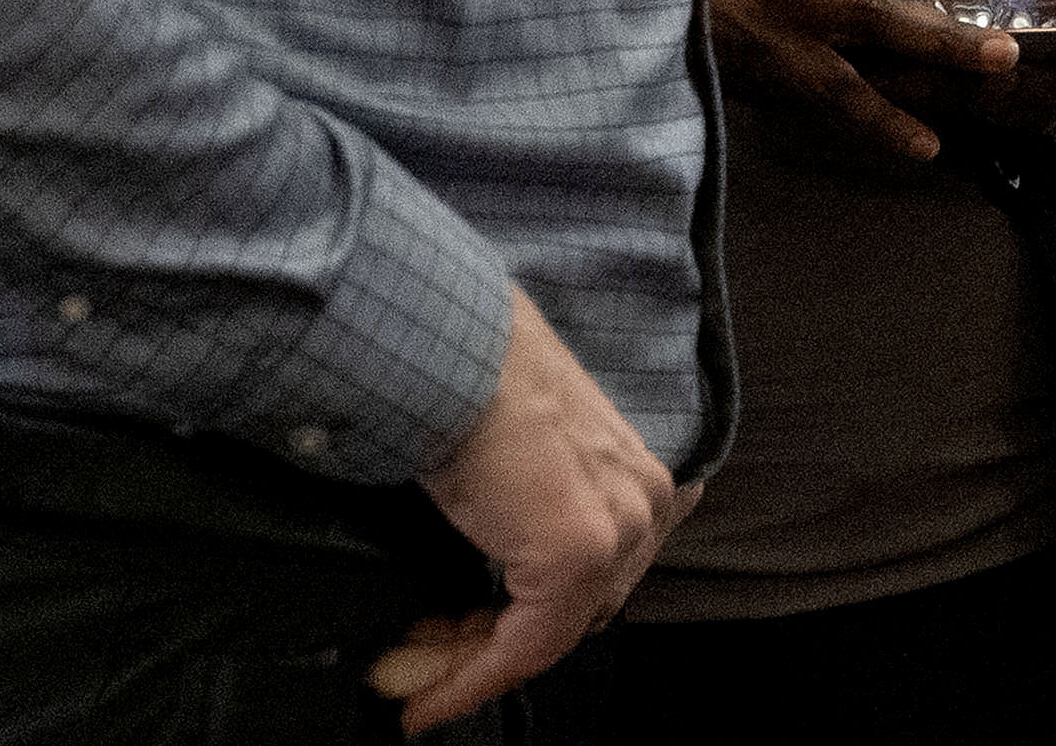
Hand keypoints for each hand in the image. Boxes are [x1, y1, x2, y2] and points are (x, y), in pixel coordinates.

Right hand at [377, 288, 686, 731]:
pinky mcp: (576, 554)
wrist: (454, 355)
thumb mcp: (520, 461)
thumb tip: (489, 569)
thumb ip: (529, 518)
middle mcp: (643, 505)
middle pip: (571, 615)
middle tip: (423, 666)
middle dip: (492, 647)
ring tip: (412, 686)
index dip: (521, 629)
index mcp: (637, 480)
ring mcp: (617, 530)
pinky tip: (425, 700)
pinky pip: (525, 647)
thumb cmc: (474, 391)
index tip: (462, 663)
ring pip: (546, 636)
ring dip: (472, 667)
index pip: (589, 584)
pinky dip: (470, 679)